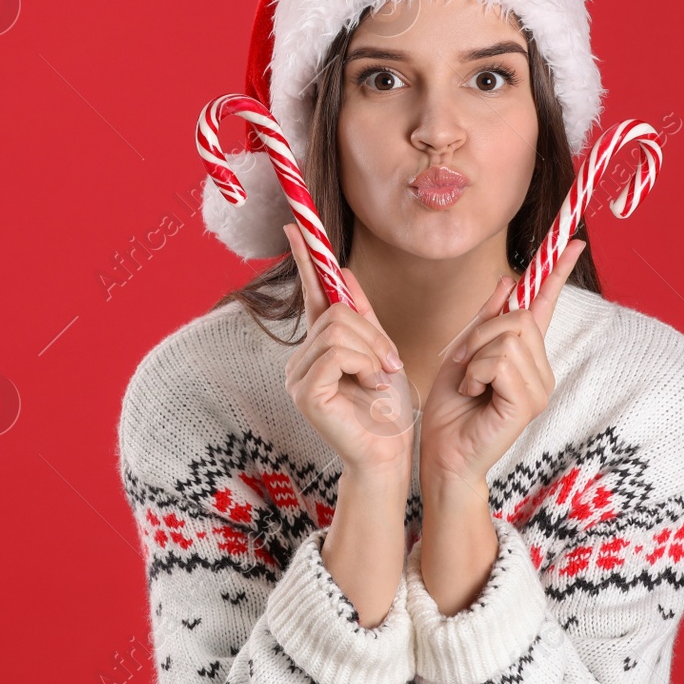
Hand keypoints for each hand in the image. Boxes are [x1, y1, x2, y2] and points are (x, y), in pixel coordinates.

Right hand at [281, 223, 415, 480]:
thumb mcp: (380, 353)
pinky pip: (337, 352)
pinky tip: (371, 386)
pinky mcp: (305, 391)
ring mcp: (297, 375)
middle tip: (389, 362)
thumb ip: (363, 317)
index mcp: (319, 348)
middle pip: (335, 311)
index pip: (310, 295)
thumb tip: (344, 272)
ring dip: (372, 350)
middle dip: (372, 332)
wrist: (389, 456)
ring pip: (338, 329)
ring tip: (381, 378)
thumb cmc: (387, 412)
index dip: (304, 260)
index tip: (294, 227)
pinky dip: (364, 364)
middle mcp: (301, 359)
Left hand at [420, 240, 587, 494]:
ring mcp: (539, 386)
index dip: (557, 272)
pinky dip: (476, 372)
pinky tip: (475, 394)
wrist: (443, 454)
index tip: (575, 242)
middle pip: (518, 316)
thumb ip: (485, 320)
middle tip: (462, 364)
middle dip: (480, 333)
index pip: (546, 305)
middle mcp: (540, 368)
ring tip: (469, 384)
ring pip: (508, 336)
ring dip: (474, 356)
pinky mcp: (529, 402)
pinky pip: (500, 360)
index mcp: (525, 354)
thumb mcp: (462, 353)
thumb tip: (508, 280)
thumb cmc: (450, 409)